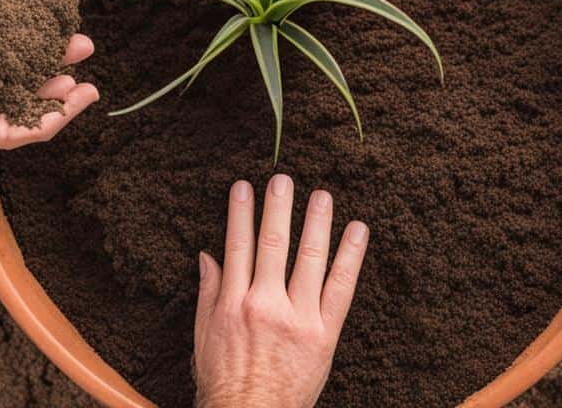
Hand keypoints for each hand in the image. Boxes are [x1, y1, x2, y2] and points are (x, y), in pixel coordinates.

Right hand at [0, 25, 97, 154]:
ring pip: (5, 77)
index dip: (55, 115)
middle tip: (83, 47)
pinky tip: (21, 26)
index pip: (15, 130)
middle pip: (18, 102)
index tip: (87, 91)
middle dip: (57, 80)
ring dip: (39, 59)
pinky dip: (8, 44)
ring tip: (68, 36)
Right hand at [194, 176, 368, 407]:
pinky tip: (357, 231)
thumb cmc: (225, 382)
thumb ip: (209, 293)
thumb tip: (208, 256)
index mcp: (233, 303)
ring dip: (316, 222)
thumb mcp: (204, 337)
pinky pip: (340, 289)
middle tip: (283, 178)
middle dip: (277, 207)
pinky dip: (350, 257)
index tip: (244, 187)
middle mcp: (264, 305)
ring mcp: (297, 318)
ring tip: (322, 195)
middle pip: (272, 244)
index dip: (240, 213)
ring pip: (308, 259)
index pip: (237, 246)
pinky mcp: (323, 335)